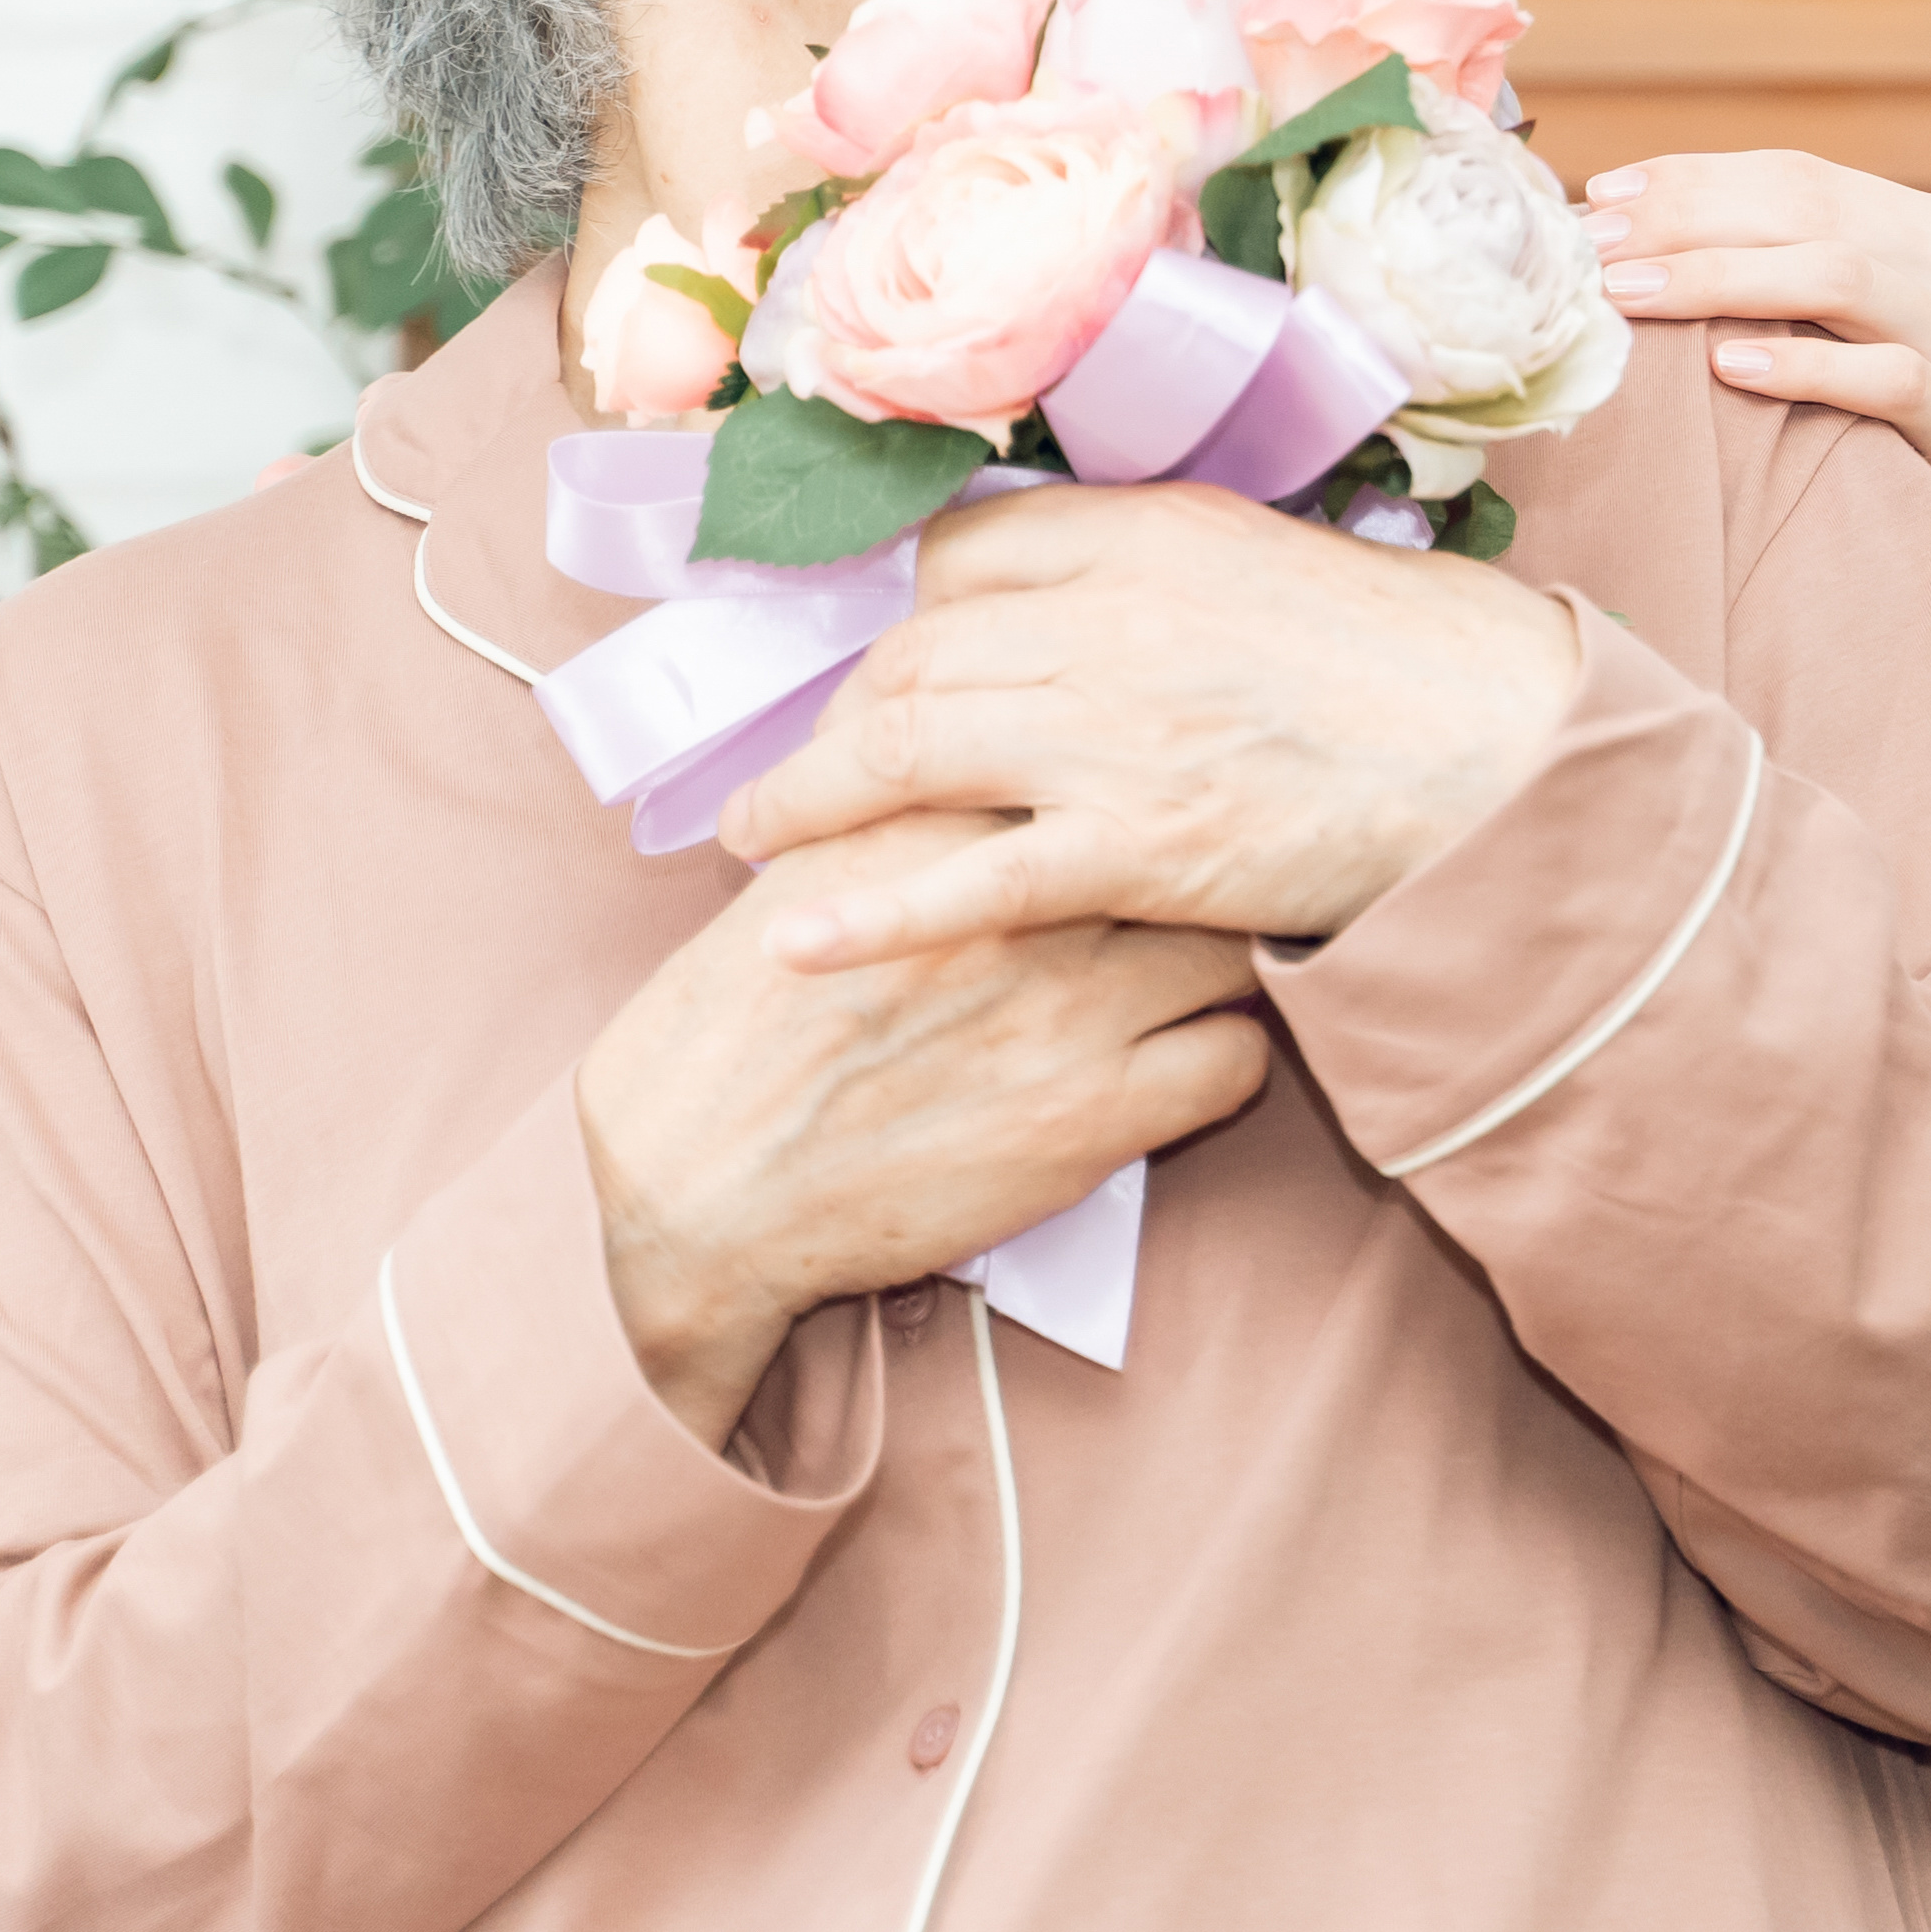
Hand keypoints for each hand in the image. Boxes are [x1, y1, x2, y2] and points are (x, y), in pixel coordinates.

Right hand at [575, 812, 1267, 1445]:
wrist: (693, 1185)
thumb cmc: (736, 1030)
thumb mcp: (810, 873)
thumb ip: (901, 801)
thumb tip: (975, 746)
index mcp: (941, 832)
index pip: (1094, 757)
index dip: (1138, 774)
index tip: (1153, 791)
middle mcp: (1014, 908)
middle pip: (1185, 840)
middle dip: (1207, 854)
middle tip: (1214, 872)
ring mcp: (1066, 1014)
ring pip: (1235, 944)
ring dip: (1229, 953)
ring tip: (1205, 965)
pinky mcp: (1093, 1120)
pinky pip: (1236, 1063)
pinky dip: (1226, 1057)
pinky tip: (1185, 1057)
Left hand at [714, 482, 1586, 964]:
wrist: (1510, 752)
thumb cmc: (1412, 661)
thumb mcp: (1272, 558)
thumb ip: (1157, 564)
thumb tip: (1062, 586)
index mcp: (1147, 530)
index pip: (964, 554)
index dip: (914, 616)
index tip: (896, 665)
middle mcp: (1109, 617)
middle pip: (913, 656)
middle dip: (840, 716)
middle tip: (804, 771)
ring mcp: (1116, 735)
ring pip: (908, 752)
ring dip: (808, 800)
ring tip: (752, 839)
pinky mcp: (1140, 849)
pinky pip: (969, 882)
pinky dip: (869, 910)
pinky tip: (794, 936)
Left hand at [1575, 150, 1930, 636]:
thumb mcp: (1920, 349)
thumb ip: (1835, 309)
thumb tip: (1687, 290)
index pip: (1801, 175)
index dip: (1695, 177)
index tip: (1602, 194)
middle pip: (1804, 206)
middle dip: (1681, 214)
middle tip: (1584, 240)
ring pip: (1836, 272)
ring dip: (1716, 274)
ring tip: (1627, 291)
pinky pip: (1889, 376)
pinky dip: (1802, 366)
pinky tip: (1728, 369)